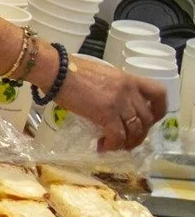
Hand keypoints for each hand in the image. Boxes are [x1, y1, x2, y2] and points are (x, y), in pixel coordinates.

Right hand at [50, 52, 168, 148]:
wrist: (56, 71)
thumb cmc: (71, 70)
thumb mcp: (101, 74)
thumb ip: (113, 87)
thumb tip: (109, 102)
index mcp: (129, 79)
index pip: (158, 94)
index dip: (159, 110)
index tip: (150, 120)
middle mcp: (129, 91)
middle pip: (147, 118)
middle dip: (140, 133)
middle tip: (127, 140)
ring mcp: (119, 103)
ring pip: (135, 130)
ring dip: (127, 143)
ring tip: (114, 146)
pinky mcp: (106, 114)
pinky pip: (118, 136)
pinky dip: (112, 145)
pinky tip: (102, 147)